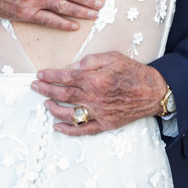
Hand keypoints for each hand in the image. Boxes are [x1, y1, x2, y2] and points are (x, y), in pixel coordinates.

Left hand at [32, 52, 166, 135]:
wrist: (153, 91)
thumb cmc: (134, 72)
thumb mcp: (113, 57)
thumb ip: (91, 61)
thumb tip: (71, 67)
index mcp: (96, 79)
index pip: (66, 77)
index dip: (50, 75)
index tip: (40, 74)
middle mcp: (95, 98)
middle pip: (64, 94)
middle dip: (46, 89)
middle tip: (34, 86)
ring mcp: (99, 113)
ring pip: (69, 113)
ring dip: (53, 108)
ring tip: (45, 102)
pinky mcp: (105, 124)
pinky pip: (83, 130)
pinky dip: (68, 130)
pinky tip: (57, 126)